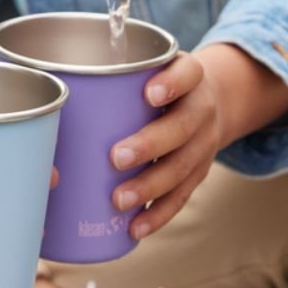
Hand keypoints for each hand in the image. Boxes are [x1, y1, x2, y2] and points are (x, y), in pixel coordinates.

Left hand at [108, 46, 287, 238]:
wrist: (216, 96)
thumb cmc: (168, 79)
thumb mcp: (158, 61)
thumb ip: (124, 69)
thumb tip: (71, 79)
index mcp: (192, 75)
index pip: (187, 73)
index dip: (171, 82)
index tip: (149, 91)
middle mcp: (203, 109)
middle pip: (182, 127)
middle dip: (150, 143)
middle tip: (115, 156)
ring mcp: (206, 142)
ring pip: (183, 167)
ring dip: (151, 186)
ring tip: (119, 199)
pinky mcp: (201, 169)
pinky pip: (183, 194)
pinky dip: (159, 213)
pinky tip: (135, 227)